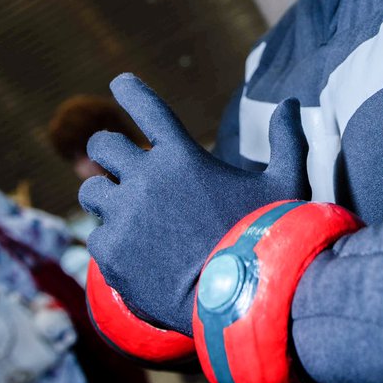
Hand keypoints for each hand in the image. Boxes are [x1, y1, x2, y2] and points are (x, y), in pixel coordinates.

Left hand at [79, 73, 309, 334]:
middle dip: (107, 151)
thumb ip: (286, 139)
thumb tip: (291, 103)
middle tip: (117, 165)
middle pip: (102, 147)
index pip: (147, 108)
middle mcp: (146, 178)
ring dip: (106, 197)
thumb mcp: (287, 184)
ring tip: (123, 213)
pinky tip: (132, 253)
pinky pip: (95, 235)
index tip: (118, 81)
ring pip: (91, 191)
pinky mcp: (110, 251)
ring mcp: (124, 215)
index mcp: (182, 156)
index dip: (130, 90)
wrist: (241, 301)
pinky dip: (111, 241)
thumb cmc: (267, 238)